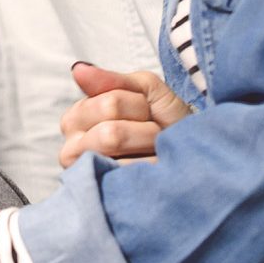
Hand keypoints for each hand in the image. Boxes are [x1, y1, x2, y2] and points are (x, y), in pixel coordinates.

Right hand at [58, 63, 191, 168]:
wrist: (192, 157)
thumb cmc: (165, 122)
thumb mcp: (145, 91)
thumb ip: (112, 80)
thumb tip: (78, 69)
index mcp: (76, 118)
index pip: (109, 103)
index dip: (139, 107)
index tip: (147, 114)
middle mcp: (71, 147)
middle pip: (111, 130)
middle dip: (146, 130)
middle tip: (154, 135)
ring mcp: (84, 174)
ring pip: (116, 147)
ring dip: (149, 149)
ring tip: (154, 153)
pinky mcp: (100, 193)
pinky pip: (124, 175)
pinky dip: (148, 169)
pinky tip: (151, 172)